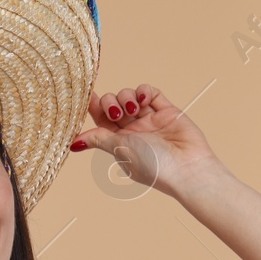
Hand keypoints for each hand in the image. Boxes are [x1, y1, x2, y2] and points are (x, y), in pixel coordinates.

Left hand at [72, 84, 224, 198]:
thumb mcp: (119, 149)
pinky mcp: (166, 111)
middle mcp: (133, 130)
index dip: (92, 106)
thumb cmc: (153, 165)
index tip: (85, 94)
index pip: (100, 119)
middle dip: (110, 103)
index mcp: (119, 142)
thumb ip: (97, 138)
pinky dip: (144, 91)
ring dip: (126, 97)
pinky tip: (143, 99)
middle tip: (118, 114)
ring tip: (133, 108)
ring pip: (129, 96)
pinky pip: (150, 93)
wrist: (187, 168)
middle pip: (112, 104)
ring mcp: (150, 120)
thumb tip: (73, 143)